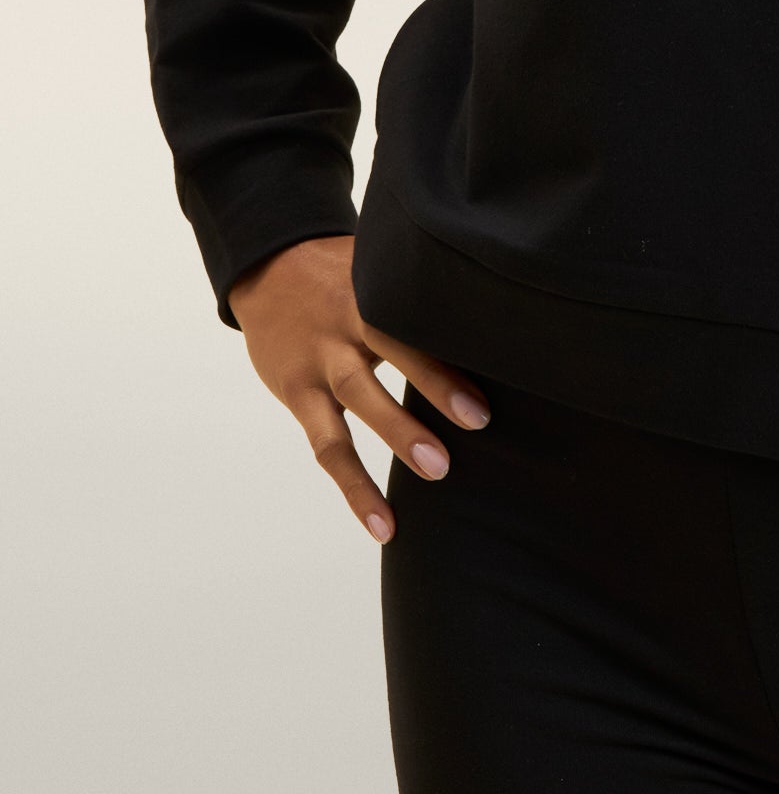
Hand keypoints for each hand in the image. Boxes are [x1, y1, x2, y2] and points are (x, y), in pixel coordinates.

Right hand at [227, 234, 490, 543]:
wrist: (268, 268)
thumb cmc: (344, 273)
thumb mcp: (379, 268)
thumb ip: (420, 288)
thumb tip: (494, 302)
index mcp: (375, 288)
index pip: (416, 308)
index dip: (453, 329)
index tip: (495, 358)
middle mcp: (347, 322)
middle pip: (392, 347)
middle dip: (435, 383)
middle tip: (480, 419)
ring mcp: (320, 360)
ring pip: (359, 399)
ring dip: (398, 435)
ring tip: (439, 471)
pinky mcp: (298, 393)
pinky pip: (327, 447)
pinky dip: (355, 489)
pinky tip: (383, 525)